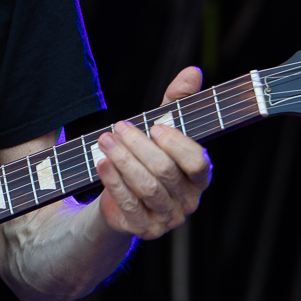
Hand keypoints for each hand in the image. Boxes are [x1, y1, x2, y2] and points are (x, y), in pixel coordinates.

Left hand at [92, 66, 212, 239]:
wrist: (122, 199)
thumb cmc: (147, 157)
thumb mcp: (160, 128)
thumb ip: (177, 102)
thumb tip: (193, 71)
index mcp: (199, 176)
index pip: (198, 162)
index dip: (176, 144)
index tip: (154, 126)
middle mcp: (189, 200)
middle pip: (165, 171)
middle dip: (138, 146)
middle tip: (116, 128)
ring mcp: (168, 218)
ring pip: (147, 187)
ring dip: (123, 161)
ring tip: (104, 140)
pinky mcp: (145, 229)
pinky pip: (130, 205)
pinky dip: (113, 181)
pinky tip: (100, 163)